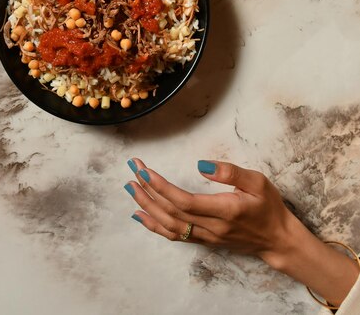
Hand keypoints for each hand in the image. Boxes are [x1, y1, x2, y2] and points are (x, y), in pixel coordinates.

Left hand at [125, 158, 291, 256]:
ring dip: (147, 207)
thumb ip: (230, 173)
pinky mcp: (203, 241)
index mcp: (224, 210)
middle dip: (148, 190)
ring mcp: (206, 237)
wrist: (277, 238)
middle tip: (132, 170)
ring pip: (169, 226)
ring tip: (131, 188)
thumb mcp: (258, 182)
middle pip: (171, 212)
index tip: (145, 170)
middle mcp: (212, 227)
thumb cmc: (268, 206)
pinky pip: (174, 235)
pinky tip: (140, 214)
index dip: (161, 187)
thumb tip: (201, 165)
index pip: (184, 200)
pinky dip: (154, 225)